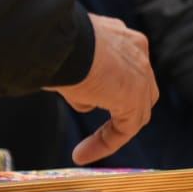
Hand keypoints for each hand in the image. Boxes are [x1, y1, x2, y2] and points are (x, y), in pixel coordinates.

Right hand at [48, 14, 158, 165]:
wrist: (59, 39)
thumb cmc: (53, 42)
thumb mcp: (66, 56)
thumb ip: (77, 72)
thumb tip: (76, 93)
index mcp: (121, 37)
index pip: (125, 67)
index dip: (110, 88)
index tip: (86, 100)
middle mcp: (136, 51)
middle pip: (139, 88)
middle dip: (120, 109)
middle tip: (100, 131)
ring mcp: (140, 72)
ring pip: (136, 109)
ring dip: (112, 132)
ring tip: (84, 151)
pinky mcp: (134, 95)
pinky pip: (127, 126)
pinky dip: (108, 142)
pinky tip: (82, 154)